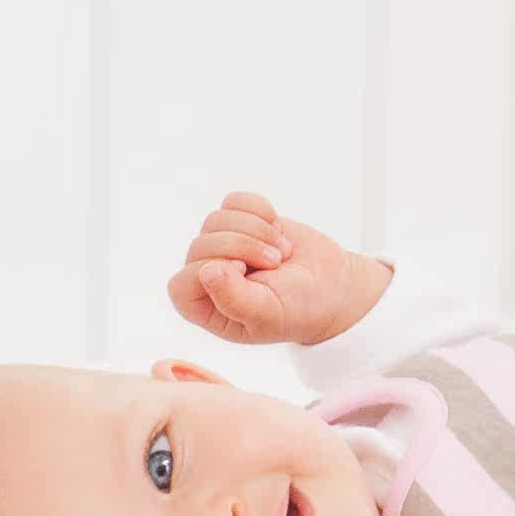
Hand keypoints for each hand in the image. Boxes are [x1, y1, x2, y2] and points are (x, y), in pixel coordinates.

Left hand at [167, 191, 391, 349]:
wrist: (332, 287)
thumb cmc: (299, 309)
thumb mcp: (269, 314)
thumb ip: (234, 300)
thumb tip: (206, 271)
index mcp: (204, 306)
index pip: (182, 283)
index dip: (214, 270)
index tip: (245, 271)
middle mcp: (206, 274)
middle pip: (201, 245)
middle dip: (243, 247)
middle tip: (276, 261)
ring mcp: (221, 245)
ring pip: (216, 219)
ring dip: (256, 230)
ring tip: (281, 252)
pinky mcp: (241, 221)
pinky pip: (234, 201)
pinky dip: (259, 210)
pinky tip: (276, 228)